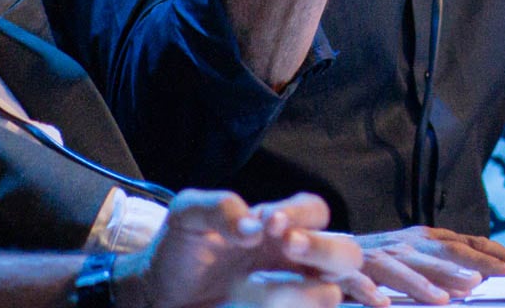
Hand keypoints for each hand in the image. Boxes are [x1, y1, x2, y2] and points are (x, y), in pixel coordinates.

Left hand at [141, 190, 359, 307]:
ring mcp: (289, 292)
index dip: (301, 215)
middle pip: (345, 252)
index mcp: (277, 225)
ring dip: (305, 291)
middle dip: (323, 248)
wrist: (159, 291)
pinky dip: (316, 305)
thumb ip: (219, 207)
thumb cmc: (180, 248)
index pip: (314, 211)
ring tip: (263, 290)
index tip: (271, 222)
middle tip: (289, 245)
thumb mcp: (188, 214)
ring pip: (331, 292)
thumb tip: (253, 228)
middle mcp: (292, 258)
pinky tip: (309, 304)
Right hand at [339, 227, 504, 305]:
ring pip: (408, 266)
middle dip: (486, 264)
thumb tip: (484, 286)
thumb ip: (449, 271)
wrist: (323, 249)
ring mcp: (382, 253)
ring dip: (431, 280)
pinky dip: (372, 292)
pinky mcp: (351, 268)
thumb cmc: (380, 262)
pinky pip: (361, 281)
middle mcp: (412, 241)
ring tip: (459, 294)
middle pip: (453, 252)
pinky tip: (383, 305)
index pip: (479, 246)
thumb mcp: (421, 262)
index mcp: (432, 238)